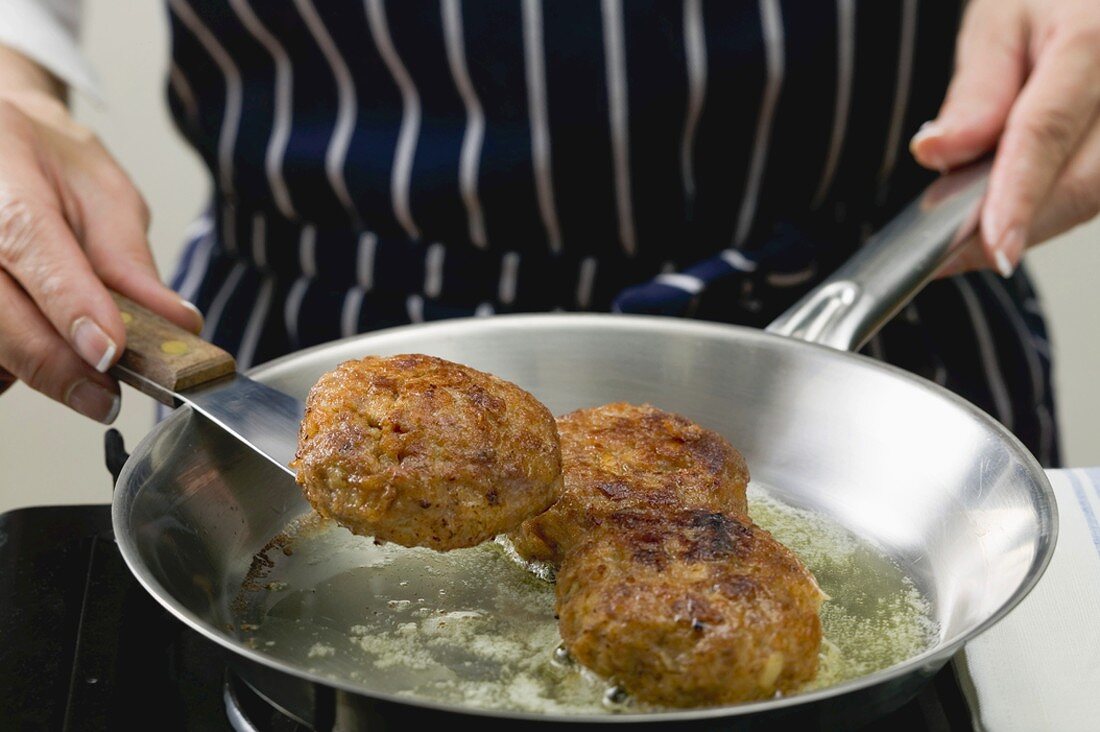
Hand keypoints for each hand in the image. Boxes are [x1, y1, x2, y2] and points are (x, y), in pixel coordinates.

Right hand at [0, 48, 201, 421]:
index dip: (72, 309)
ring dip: (29, 365)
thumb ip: (130, 259)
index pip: (34, 251)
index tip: (110, 354)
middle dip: (55, 365)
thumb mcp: (103, 192)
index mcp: (4, 183)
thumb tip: (175, 321)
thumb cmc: (46, 159)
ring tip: (72, 357)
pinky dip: (9, 363)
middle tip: (104, 398)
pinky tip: (36, 343)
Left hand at [910, 0, 1099, 276]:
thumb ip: (974, 92)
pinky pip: (1098, 191)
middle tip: (948, 252)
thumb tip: (937, 152)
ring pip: (1092, 196)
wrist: (1089, 0)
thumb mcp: (996, 23)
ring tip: (972, 233)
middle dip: (1013, 225)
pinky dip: (1050, 210)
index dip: (1016, 197)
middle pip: (1080, 180)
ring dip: (1031, 224)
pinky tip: (1010, 212)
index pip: (1047, 131)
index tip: (992, 246)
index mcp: (1093, 35)